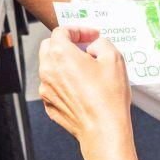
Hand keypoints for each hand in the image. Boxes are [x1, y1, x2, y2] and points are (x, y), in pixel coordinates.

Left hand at [38, 25, 132, 146]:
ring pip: (50, 67)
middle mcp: (47, 70)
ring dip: (65, 63)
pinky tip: (82, 88)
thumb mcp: (113, 58)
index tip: (93, 36)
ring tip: (86, 69)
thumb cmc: (108, 95)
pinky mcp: (49, 104)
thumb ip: (101, 43)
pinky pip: (54, 85)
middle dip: (67, 43)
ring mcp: (45, 88)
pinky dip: (64, 81)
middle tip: (85, 48)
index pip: (62, 31)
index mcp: (59, 54)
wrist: (103, 130)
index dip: (79, 30)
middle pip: (50, 46)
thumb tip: (92, 46)